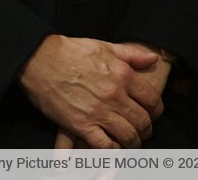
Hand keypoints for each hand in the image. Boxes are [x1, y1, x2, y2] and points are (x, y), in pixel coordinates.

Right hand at [53, 45, 172, 148]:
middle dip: (146, 129)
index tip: (153, 114)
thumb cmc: (72, 51)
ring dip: (133, 142)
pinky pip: (104, 145)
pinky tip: (113, 147)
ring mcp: (98, 112)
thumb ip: (131, 55)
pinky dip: (112, 150)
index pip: (152, 99)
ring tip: (132, 143)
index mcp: (123, 75)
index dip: (156, 110)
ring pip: (127, 135)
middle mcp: (114, 95)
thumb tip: (152, 59)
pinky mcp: (80, 125)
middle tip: (144, 132)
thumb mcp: (105, 46)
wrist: (41, 59)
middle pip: (142, 120)